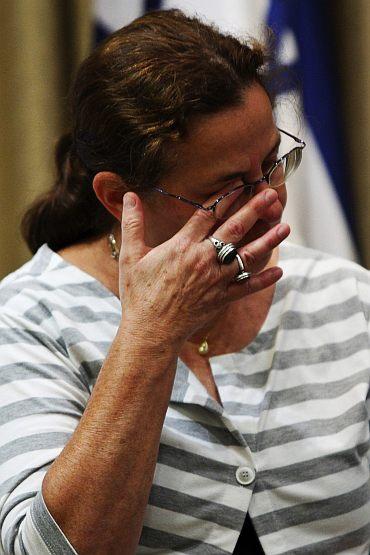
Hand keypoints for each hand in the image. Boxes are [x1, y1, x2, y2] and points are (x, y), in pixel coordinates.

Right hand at [119, 188, 288, 347]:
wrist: (150, 331)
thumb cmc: (138, 294)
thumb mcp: (130, 256)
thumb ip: (133, 224)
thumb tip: (129, 195)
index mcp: (182, 246)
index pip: (208, 214)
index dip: (225, 197)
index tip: (239, 184)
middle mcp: (203, 260)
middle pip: (234, 229)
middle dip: (254, 209)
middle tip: (271, 194)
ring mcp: (215, 280)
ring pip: (247, 256)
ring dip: (268, 240)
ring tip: (285, 226)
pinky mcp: (221, 299)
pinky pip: (247, 287)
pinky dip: (264, 280)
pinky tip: (279, 270)